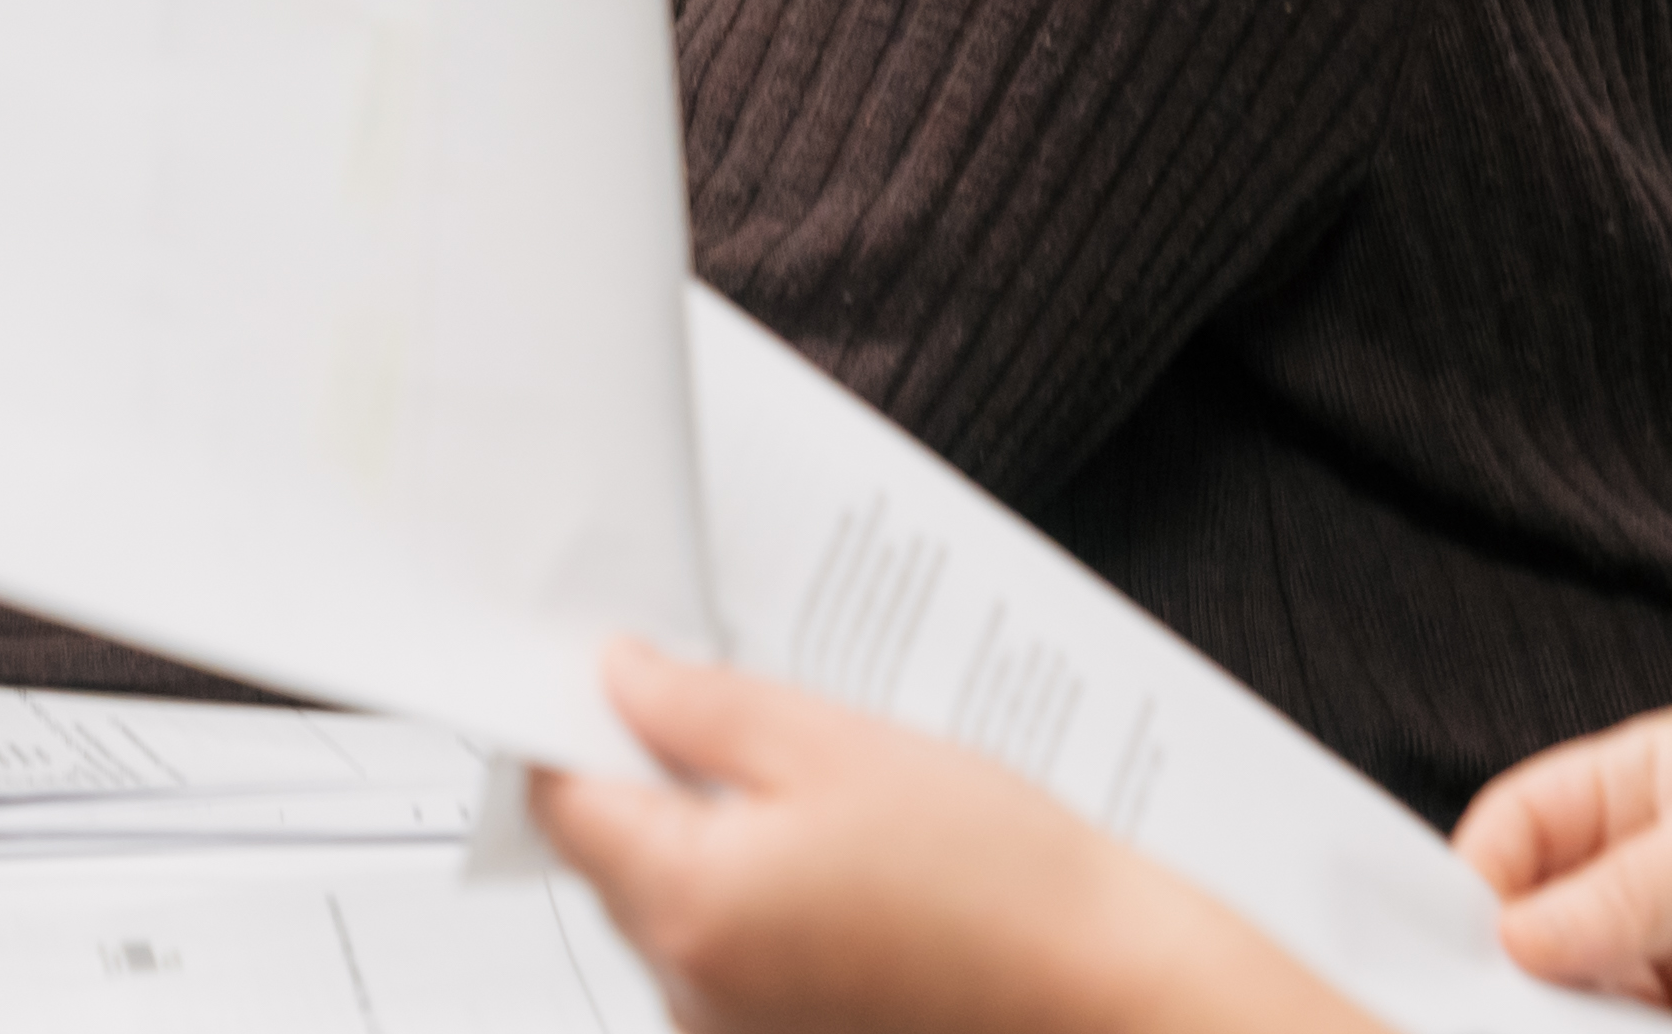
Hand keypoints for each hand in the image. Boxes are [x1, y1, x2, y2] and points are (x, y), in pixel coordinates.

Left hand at [535, 639, 1376, 1033]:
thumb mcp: (837, 741)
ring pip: (679, 909)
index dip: (577, 722)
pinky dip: (772, 909)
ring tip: (840, 810)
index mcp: (686, 905)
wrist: (1112, 995)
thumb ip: (701, 705)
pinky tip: (859, 877)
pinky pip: (736, 962)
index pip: (560, 799)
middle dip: (664, 782)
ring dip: (725, 848)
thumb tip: (618, 679)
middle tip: (760, 726)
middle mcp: (691, 994)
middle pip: (615, 857)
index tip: (616, 677)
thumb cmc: (1004, 884)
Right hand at [1451, 705, 1671, 1033]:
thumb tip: (1515, 936)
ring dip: (1585, 1028)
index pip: (1523, 830)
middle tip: (1503, 1016)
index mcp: (1645, 786)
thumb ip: (1626, 890)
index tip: (1452, 946)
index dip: (1479, 881)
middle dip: (1525, 976)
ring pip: (1605, 1004)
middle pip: (1553, 931)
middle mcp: (1664, 871)